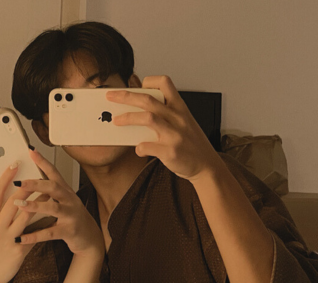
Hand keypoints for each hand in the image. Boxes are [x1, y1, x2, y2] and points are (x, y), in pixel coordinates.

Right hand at [0, 162, 36, 282]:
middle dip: (26, 186)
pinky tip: (52, 217)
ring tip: (47, 191)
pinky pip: (34, 234)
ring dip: (38, 202)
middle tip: (36, 173)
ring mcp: (8, 239)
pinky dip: (42, 225)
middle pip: (13, 201)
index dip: (6, 177)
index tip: (14, 165)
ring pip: (26, 216)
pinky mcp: (18, 251)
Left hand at [13, 150, 104, 256]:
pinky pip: (50, 232)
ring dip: (35, 206)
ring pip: (53, 208)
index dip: (42, 161)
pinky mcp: (69, 231)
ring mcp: (71, 215)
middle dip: (36, 184)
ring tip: (19, 204)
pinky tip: (21, 237)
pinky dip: (35, 235)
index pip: (53, 172)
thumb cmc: (72, 217)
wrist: (90, 237)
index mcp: (65, 191)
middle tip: (19, 182)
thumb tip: (30, 181)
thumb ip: (49, 191)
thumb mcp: (63, 201)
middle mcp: (69, 200)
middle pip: (53, 187)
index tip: (31, 151)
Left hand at [107, 75, 223, 181]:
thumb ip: (165, 115)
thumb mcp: (183, 123)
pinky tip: (138, 149)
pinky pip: (148, 146)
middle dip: (125, 96)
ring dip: (128, 118)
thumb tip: (136, 113)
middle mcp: (178, 118)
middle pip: (148, 100)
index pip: (165, 83)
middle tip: (110, 96)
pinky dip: (140, 147)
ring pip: (148, 118)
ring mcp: (174, 135)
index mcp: (180, 108)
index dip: (149, 81)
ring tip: (116, 121)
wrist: (207, 166)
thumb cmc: (191, 144)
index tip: (138, 87)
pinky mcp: (170, 152)